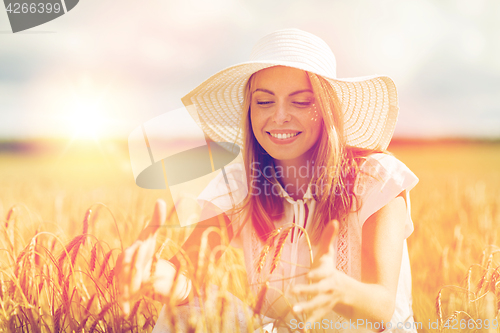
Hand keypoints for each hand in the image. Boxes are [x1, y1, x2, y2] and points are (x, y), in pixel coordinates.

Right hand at [115, 199, 175, 314]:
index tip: (143, 250)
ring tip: (129, 299)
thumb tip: (159, 200)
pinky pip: (123, 296)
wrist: (140, 267)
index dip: (139, 251)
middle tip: (137, 279)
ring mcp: (124, 276)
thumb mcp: (151, 235)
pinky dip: (124, 303)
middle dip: (132, 273)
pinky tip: (126, 312)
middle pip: (127, 268)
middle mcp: (125, 263)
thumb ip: (157, 219)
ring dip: (126, 291)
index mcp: (133, 249)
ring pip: (124, 283)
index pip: (135, 250)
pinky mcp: (125, 289)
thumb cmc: (145, 250)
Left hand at [291, 220, 340, 324]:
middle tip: (293, 291)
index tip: (307, 275)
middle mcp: (328, 287)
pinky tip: (301, 328)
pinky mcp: (323, 308)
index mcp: (328, 273)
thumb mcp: (329, 255)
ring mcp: (327, 299)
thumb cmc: (329, 269)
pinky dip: (310, 322)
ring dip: (306, 308)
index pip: (322, 273)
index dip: (316, 274)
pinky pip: (317, 316)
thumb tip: (334, 220)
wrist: (345, 290)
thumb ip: (329, 238)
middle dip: (307, 291)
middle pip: (318, 289)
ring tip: (294, 310)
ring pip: (317, 305)